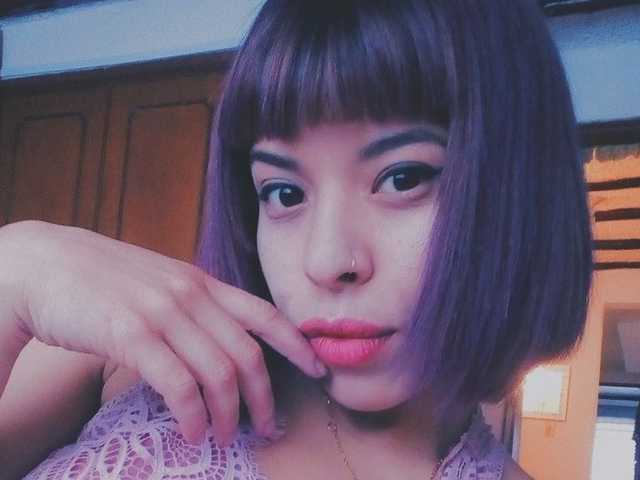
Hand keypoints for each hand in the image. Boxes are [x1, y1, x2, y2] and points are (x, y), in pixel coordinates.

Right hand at [0, 220, 326, 445]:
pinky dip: (193, 415)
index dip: (297, 345)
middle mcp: (190, 294)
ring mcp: (163, 313)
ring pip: (218, 374)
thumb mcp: (159, 281)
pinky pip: (178, 385)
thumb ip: (193, 304)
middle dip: (265, 397)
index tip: (317, 369)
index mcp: (201, 281)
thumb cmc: (101, 278)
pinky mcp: (132, 335)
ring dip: (229, 415)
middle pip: (248, 355)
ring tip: (226, 436)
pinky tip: (193, 431)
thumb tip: (218, 339)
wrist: (44, 264)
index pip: (265, 314)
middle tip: (268, 427)